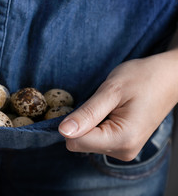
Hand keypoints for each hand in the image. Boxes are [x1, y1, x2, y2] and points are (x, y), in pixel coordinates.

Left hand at [58, 51, 177, 160]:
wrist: (168, 78)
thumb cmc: (143, 78)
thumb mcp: (111, 91)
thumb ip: (87, 113)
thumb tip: (63, 131)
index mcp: (122, 140)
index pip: (76, 142)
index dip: (72, 122)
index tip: (84, 104)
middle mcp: (123, 151)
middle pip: (80, 143)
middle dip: (82, 122)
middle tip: (100, 103)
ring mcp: (124, 150)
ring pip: (86, 141)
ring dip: (90, 122)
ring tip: (109, 106)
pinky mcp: (123, 145)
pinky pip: (96, 138)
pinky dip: (97, 124)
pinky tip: (111, 111)